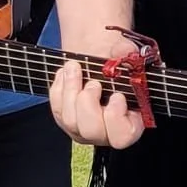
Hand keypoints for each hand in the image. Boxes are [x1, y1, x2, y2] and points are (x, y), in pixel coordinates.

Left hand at [47, 30, 147, 149]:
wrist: (97, 57)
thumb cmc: (115, 60)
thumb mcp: (125, 52)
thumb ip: (127, 52)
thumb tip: (123, 51)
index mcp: (130, 121)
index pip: (123, 136)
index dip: (116, 118)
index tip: (116, 96)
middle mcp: (105, 130)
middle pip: (92, 132)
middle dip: (88, 103)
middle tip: (93, 83)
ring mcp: (83, 127)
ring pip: (70, 122)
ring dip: (71, 91)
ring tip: (74, 68)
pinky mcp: (65, 119)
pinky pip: (57, 110)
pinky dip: (59, 89)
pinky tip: (65, 73)